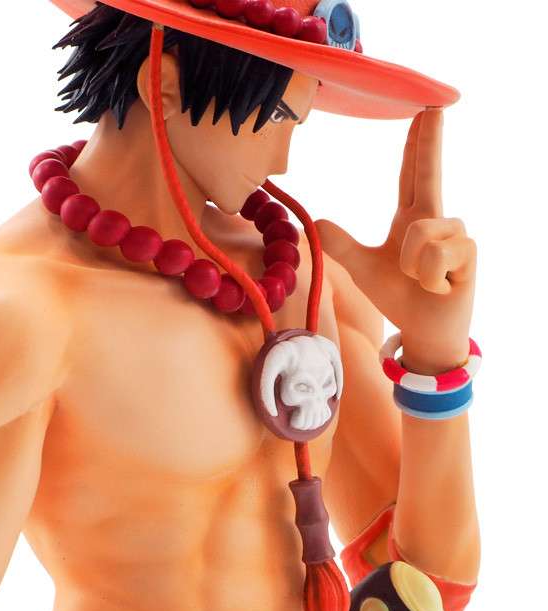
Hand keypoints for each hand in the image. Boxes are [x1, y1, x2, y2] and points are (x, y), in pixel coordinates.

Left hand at [315, 109, 476, 374]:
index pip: (411, 174)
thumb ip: (343, 246)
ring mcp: (456, 235)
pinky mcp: (469, 255)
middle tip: (435, 105)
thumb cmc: (400, 297)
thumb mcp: (364, 270)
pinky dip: (427, 278)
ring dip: (411, 266)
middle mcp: (436, 220)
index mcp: (411, 219)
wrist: (425, 329)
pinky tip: (439, 287)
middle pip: (430, 173)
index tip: (423, 112)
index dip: (416, 144)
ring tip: (421, 281)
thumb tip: (317, 222)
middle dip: (431, 141)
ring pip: (421, 234)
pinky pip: (434, 257)